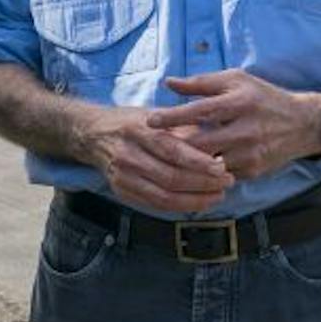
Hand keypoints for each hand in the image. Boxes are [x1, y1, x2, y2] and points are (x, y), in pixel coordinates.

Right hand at [74, 106, 230, 213]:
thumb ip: (183, 127)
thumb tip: (218, 137)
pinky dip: (180, 206)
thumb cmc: (132, 122)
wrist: (93, 134)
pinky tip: (198, 202)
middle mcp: (128, 154)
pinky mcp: (121, 191)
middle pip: (170, 177)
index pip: (172, 149)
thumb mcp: (155, 115)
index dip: (199, 162)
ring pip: (164, 196)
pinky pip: (155, 204)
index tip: (222, 167)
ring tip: (218, 194)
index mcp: (139, 130)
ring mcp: (123, 176)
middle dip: (203, 183)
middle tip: (227, 182)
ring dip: (196, 199)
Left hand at [151, 70, 320, 181]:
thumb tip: (169, 83)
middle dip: (174, 145)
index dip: (173, 116)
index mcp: (240, 102)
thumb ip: (202, 83)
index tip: (150, 120)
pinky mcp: (252, 171)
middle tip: (150, 144)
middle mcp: (246, 129)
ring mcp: (250, 153)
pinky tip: (186, 169)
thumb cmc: (263, 97)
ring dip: (186, 162)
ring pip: (208, 163)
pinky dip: (202, 172)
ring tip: (163, 158)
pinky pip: (220, 175)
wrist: (303, 124)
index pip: (200, 110)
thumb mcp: (236, 80)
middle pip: (201, 142)